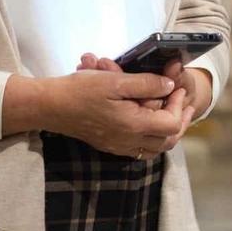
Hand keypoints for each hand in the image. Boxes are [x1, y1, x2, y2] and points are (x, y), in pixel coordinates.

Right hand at [8, 67, 187, 158]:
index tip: (176, 87)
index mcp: (134, 125)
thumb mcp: (115, 81)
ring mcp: (119, 146)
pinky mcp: (110, 146)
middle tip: (181, 101)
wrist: (50, 107)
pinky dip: (151, 137)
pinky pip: (139, 149)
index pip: (171, 124)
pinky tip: (148, 120)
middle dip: (180, 121)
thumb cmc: (80, 91)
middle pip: (168, 141)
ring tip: (170, 111)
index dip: (179, 105)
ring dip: (167, 132)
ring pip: (155, 148)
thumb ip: (146, 84)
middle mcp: (129, 141)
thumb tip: (169, 86)